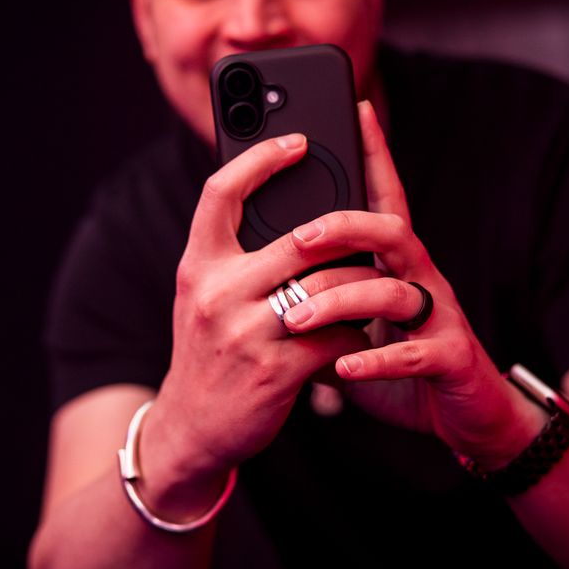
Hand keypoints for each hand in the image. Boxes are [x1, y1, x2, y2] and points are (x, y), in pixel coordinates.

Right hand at [157, 132, 374, 475]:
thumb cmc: (208, 353)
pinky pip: (335, 338)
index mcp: (198, 266)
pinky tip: (363, 333)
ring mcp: (245, 334)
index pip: (222, 192)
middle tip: (374, 224)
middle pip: (298, 237)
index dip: (261, 157)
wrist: (192, 429)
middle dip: (345, 231)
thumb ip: (232, 255)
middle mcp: (217, 294)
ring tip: (377, 281)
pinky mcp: (275, 372)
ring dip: (362, 284)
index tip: (298, 139)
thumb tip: (288, 207)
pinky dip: (356, 335)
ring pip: (327, 287)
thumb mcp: (204, 297)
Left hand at [276, 101, 542, 465]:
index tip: (357, 106)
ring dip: (340, 301)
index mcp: (397, 262)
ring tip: (296, 319)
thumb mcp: (355, 321)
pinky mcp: (451, 359)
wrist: (464, 418)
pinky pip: (414, 352)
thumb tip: (264, 271)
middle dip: (342, 226)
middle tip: (296, 238)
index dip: (375, 152)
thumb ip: (322, 294)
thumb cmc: (400, 359)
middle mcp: (421, 277)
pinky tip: (342, 370)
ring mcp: (441, 316)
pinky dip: (375, 361)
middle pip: (389, 229)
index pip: (385, 195)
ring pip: (394, 290)